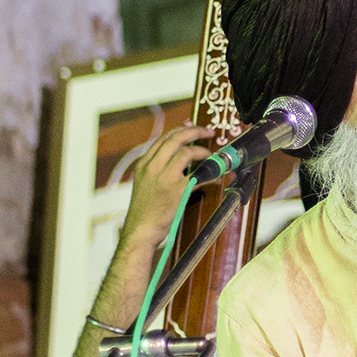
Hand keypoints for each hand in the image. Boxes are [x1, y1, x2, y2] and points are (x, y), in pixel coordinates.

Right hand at [119, 123, 213, 251]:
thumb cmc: (145, 210)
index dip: (181, 129)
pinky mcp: (176, 190)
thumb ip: (157, 169)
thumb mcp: (144, 183)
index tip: (192, 126)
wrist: (140, 230)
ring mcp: (164, 177)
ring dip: (203, 152)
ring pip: (186, 152)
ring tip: (211, 156)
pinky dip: (210, 173)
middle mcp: (152, 167)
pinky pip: (198, 175)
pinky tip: (215, 176)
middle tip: (209, 132)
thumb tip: (178, 158)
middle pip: (175, 139)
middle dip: (195, 132)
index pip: (163, 138)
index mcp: (144, 164)